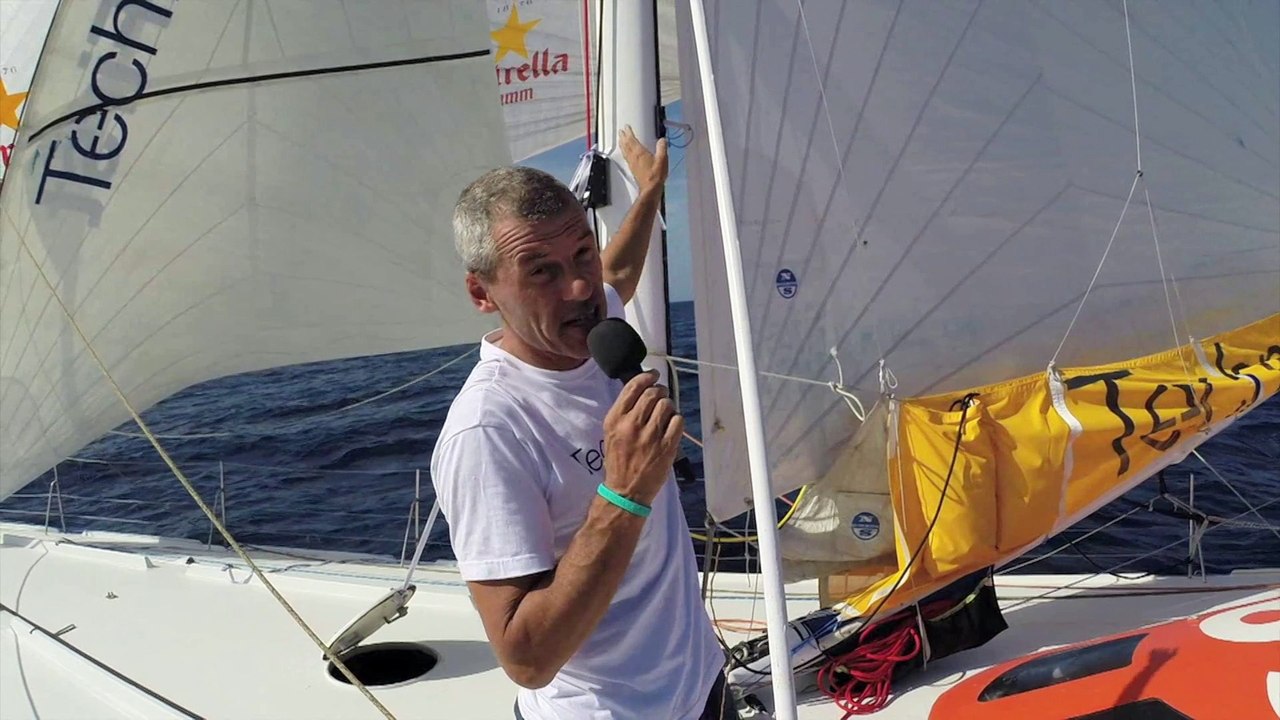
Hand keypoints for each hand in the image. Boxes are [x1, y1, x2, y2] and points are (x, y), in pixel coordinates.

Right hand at [602, 370, 682, 507]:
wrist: (626, 490)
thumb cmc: (618, 460)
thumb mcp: (611, 432)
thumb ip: (624, 411)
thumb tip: (644, 388)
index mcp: (615, 419)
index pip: (633, 387)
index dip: (647, 376)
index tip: (653, 375)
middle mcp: (632, 424)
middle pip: (653, 393)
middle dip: (660, 392)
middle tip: (661, 397)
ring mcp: (651, 435)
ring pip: (667, 404)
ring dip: (669, 406)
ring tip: (665, 415)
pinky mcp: (667, 446)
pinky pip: (678, 420)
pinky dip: (676, 420)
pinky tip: (671, 427)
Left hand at [618, 125, 667, 192]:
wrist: (650, 188)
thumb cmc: (656, 175)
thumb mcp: (662, 159)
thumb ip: (662, 148)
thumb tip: (662, 140)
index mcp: (640, 153)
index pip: (632, 140)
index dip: (629, 133)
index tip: (626, 127)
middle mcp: (634, 157)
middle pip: (626, 144)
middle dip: (623, 137)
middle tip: (621, 131)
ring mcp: (632, 163)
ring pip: (625, 150)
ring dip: (622, 144)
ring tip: (620, 139)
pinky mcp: (632, 168)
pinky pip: (626, 157)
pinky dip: (624, 151)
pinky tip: (625, 152)